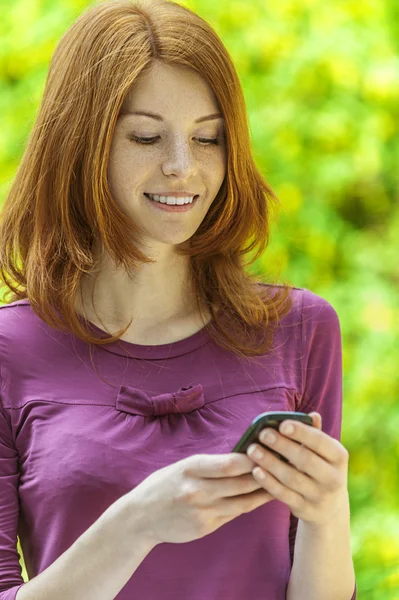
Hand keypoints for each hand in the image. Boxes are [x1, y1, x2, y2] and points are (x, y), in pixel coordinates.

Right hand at [131, 451, 273, 545]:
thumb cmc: (164, 484)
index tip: (270, 450)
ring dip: (263, 493)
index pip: (230, 463)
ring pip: (242, 502)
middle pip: (241, 483)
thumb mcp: (183, 466)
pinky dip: (248, 505)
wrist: (140, 517)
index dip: (254, 458)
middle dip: (265, 474)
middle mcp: (197, 490)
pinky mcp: (205, 527)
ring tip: (281, 483)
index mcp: (191, 468)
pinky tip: (260, 498)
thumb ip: (210, 464)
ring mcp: (202, 511)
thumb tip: (243, 456)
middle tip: (284, 465)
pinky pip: (233, 515)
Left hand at [246, 412, 349, 525]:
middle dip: (282, 445)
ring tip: (253, 449)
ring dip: (270, 463)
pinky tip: (256, 470)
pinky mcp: (304, 509)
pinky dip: (269, 483)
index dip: (301, 433)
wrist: (330, 508)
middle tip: (263, 434)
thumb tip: (312, 415)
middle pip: (305, 460)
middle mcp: (333, 478)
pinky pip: (284, 495)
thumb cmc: (321, 468)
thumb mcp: (325, 452)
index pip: (320, 442)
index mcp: (339, 457)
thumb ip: (315, 433)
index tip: (282, 424)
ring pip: (292, 478)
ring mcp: (319, 496)